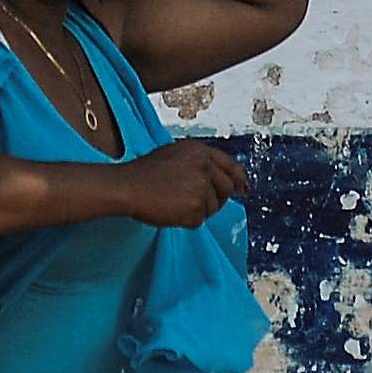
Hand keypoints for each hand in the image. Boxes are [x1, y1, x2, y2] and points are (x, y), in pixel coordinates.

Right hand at [117, 140, 247, 226]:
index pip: (229, 165)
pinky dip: (186, 220)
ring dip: (197, 210)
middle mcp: (205, 167)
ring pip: (212, 208)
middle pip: (225, 189)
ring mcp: (201, 188)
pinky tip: (170, 211)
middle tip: (198, 204)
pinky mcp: (195, 207)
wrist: (128, 186)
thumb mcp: (175, 155)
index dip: (239, 178)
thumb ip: (199, 163)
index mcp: (200, 151)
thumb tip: (220, 179)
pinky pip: (198, 221)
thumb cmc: (144, 172)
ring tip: (174, 203)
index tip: (243, 187)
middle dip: (217, 199)